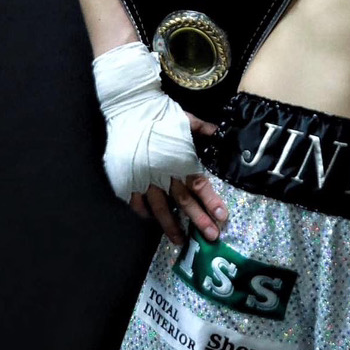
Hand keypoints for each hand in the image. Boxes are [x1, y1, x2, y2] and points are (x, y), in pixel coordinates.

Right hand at [129, 113, 228, 246]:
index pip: (200, 184)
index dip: (211, 201)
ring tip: (181, 241)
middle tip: (211, 236)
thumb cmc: (159, 113)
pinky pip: (136, 202)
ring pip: (160, 208)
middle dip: (198, 219)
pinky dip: (143, 212)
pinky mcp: (126, 180)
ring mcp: (143, 179)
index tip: (222, 216)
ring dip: (171, 226)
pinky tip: (151, 219)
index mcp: (180, 160)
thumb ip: (202, 129)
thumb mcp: (185, 119)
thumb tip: (219, 133)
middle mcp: (163, 173)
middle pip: (184, 201)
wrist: (128, 108)